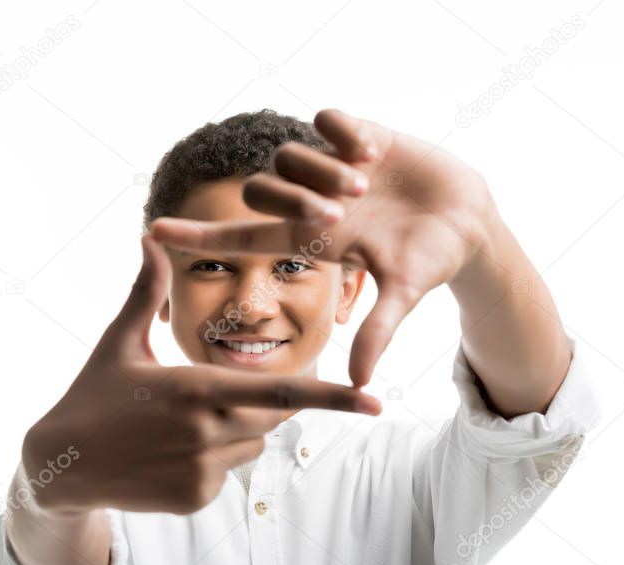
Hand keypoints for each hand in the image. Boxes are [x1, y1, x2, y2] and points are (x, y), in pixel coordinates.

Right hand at [22, 234, 381, 515]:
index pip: (281, 390)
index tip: (375, 402)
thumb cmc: (93, 393)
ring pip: (251, 443)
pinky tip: (167, 452)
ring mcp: (201, 470)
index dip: (333, 396)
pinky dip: (209, 460)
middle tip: (219, 389)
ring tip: (178, 424)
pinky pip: (225, 473)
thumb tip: (150, 235)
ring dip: (233, 429)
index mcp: (196, 388)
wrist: (61, 464)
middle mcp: (206, 432)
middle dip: (264, 399)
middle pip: (272, 414)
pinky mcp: (195, 498)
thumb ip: (147, 291)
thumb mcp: (119, 341)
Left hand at [148, 108, 498, 387]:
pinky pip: (327, 119)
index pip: (240, 238)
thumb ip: (378, 332)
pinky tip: (372, 152)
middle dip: (293, 199)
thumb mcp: (403, 295)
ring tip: (366, 182)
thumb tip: (361, 385)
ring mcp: (332, 166)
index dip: (198, 236)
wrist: (469, 220)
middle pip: (261, 188)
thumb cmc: (430, 261)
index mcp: (311, 239)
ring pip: (290, 154)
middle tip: (340, 211)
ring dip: (325, 170)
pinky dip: (344, 134)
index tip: (154, 232)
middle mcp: (312, 200)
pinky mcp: (358, 133)